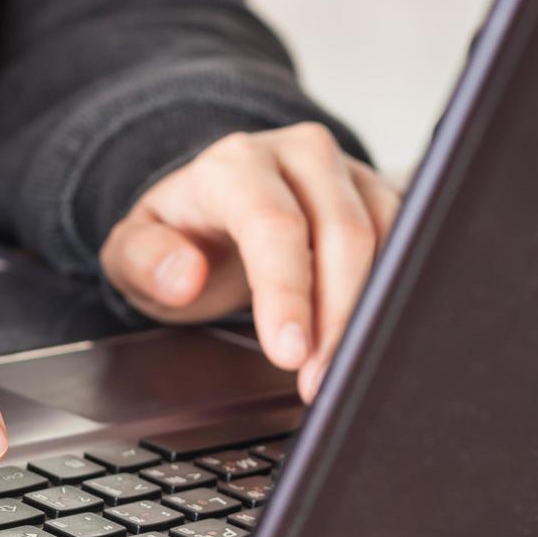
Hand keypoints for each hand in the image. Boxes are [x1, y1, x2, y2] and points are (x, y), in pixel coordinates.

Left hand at [100, 122, 400, 400]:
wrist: (207, 213)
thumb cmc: (178, 237)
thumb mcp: (133, 254)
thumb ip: (146, 262)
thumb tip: (183, 276)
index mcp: (235, 165)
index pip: (273, 225)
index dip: (287, 292)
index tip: (289, 352)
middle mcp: (298, 156)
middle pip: (342, 234)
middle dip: (336, 318)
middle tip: (319, 381)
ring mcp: (347, 174)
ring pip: (386, 238)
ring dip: (368, 314)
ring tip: (338, 373)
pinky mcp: (379, 197)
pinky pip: (404, 245)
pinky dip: (389, 300)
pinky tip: (368, 342)